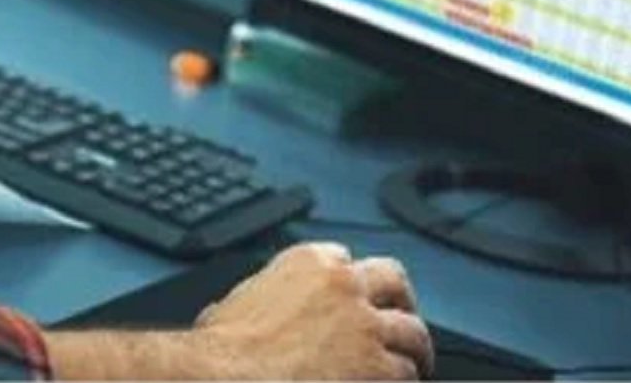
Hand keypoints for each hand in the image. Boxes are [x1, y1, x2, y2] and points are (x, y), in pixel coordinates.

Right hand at [45, 243, 429, 380]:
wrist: (223, 381)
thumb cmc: (218, 358)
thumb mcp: (230, 310)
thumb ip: (256, 302)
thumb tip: (242, 312)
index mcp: (307, 264)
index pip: (345, 260)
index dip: (352, 285)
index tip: (355, 301)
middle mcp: (344, 286)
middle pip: (393, 282)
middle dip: (401, 304)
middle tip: (401, 325)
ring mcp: (365, 326)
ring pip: (412, 333)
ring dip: (410, 353)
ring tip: (411, 369)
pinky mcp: (378, 367)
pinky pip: (407, 375)